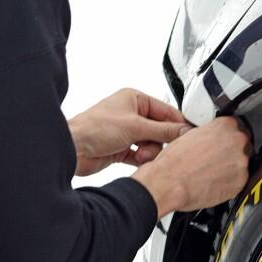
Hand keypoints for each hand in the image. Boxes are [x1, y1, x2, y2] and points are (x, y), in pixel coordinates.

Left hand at [67, 88, 192, 176]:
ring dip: (149, 152)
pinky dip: (142, 160)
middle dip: (158, 141)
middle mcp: (131, 114)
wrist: (73, 149)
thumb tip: (184, 130)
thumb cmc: (94, 128)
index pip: (166, 111)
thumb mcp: (135, 126)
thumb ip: (163, 130)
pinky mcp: (121, 149)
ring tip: (141, 156)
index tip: (188, 135)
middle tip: (155, 147)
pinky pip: (141, 155)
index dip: (177, 124)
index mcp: (134, 99)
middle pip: (160, 130)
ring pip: (152, 144)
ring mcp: (126, 132)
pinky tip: (138, 161)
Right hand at [132, 116, 251, 217]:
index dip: (227, 135)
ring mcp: (241, 163)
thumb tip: (212, 137)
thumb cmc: (174, 161)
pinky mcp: (240, 183)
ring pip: (241, 163)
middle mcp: (237, 141)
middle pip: (242, 144)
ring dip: (231, 167)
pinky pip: (239, 180)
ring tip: (211, 172)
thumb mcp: (190, 135)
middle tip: (215, 158)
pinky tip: (213, 182)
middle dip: (231, 151)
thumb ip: (208, 133)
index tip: (222, 141)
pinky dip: (229, 182)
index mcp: (225, 125)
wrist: (169, 183)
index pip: (236, 125)